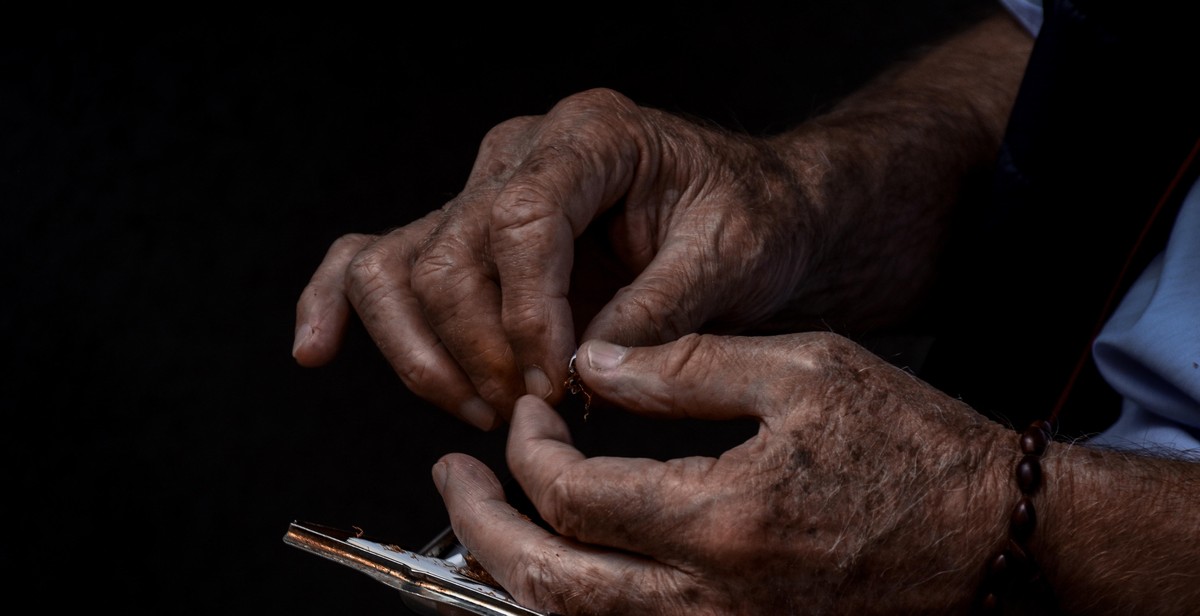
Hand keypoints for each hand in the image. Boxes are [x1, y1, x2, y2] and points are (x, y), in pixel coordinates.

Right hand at [293, 88, 815, 428]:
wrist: (752, 210)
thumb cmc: (748, 220)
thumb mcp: (732, 257)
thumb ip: (658, 309)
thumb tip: (584, 371)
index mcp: (591, 135)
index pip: (520, 221)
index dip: (526, 317)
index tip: (555, 385)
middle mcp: (520, 153)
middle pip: (449, 256)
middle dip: (483, 353)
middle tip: (536, 411)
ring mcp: (481, 192)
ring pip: (397, 268)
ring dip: (427, 356)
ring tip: (482, 408)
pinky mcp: (464, 236)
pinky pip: (374, 261)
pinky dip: (336, 306)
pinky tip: (317, 350)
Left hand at [433, 332, 1012, 614]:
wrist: (991, 536)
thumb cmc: (910, 447)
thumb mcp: (805, 371)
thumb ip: (687, 365)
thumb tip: (590, 363)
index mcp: (722, 521)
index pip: (571, 496)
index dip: (528, 450)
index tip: (527, 410)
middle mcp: (710, 602)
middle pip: (545, 582)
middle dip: (480, 526)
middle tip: (450, 477)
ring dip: (511, 570)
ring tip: (483, 518)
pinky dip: (567, 599)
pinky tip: (556, 556)